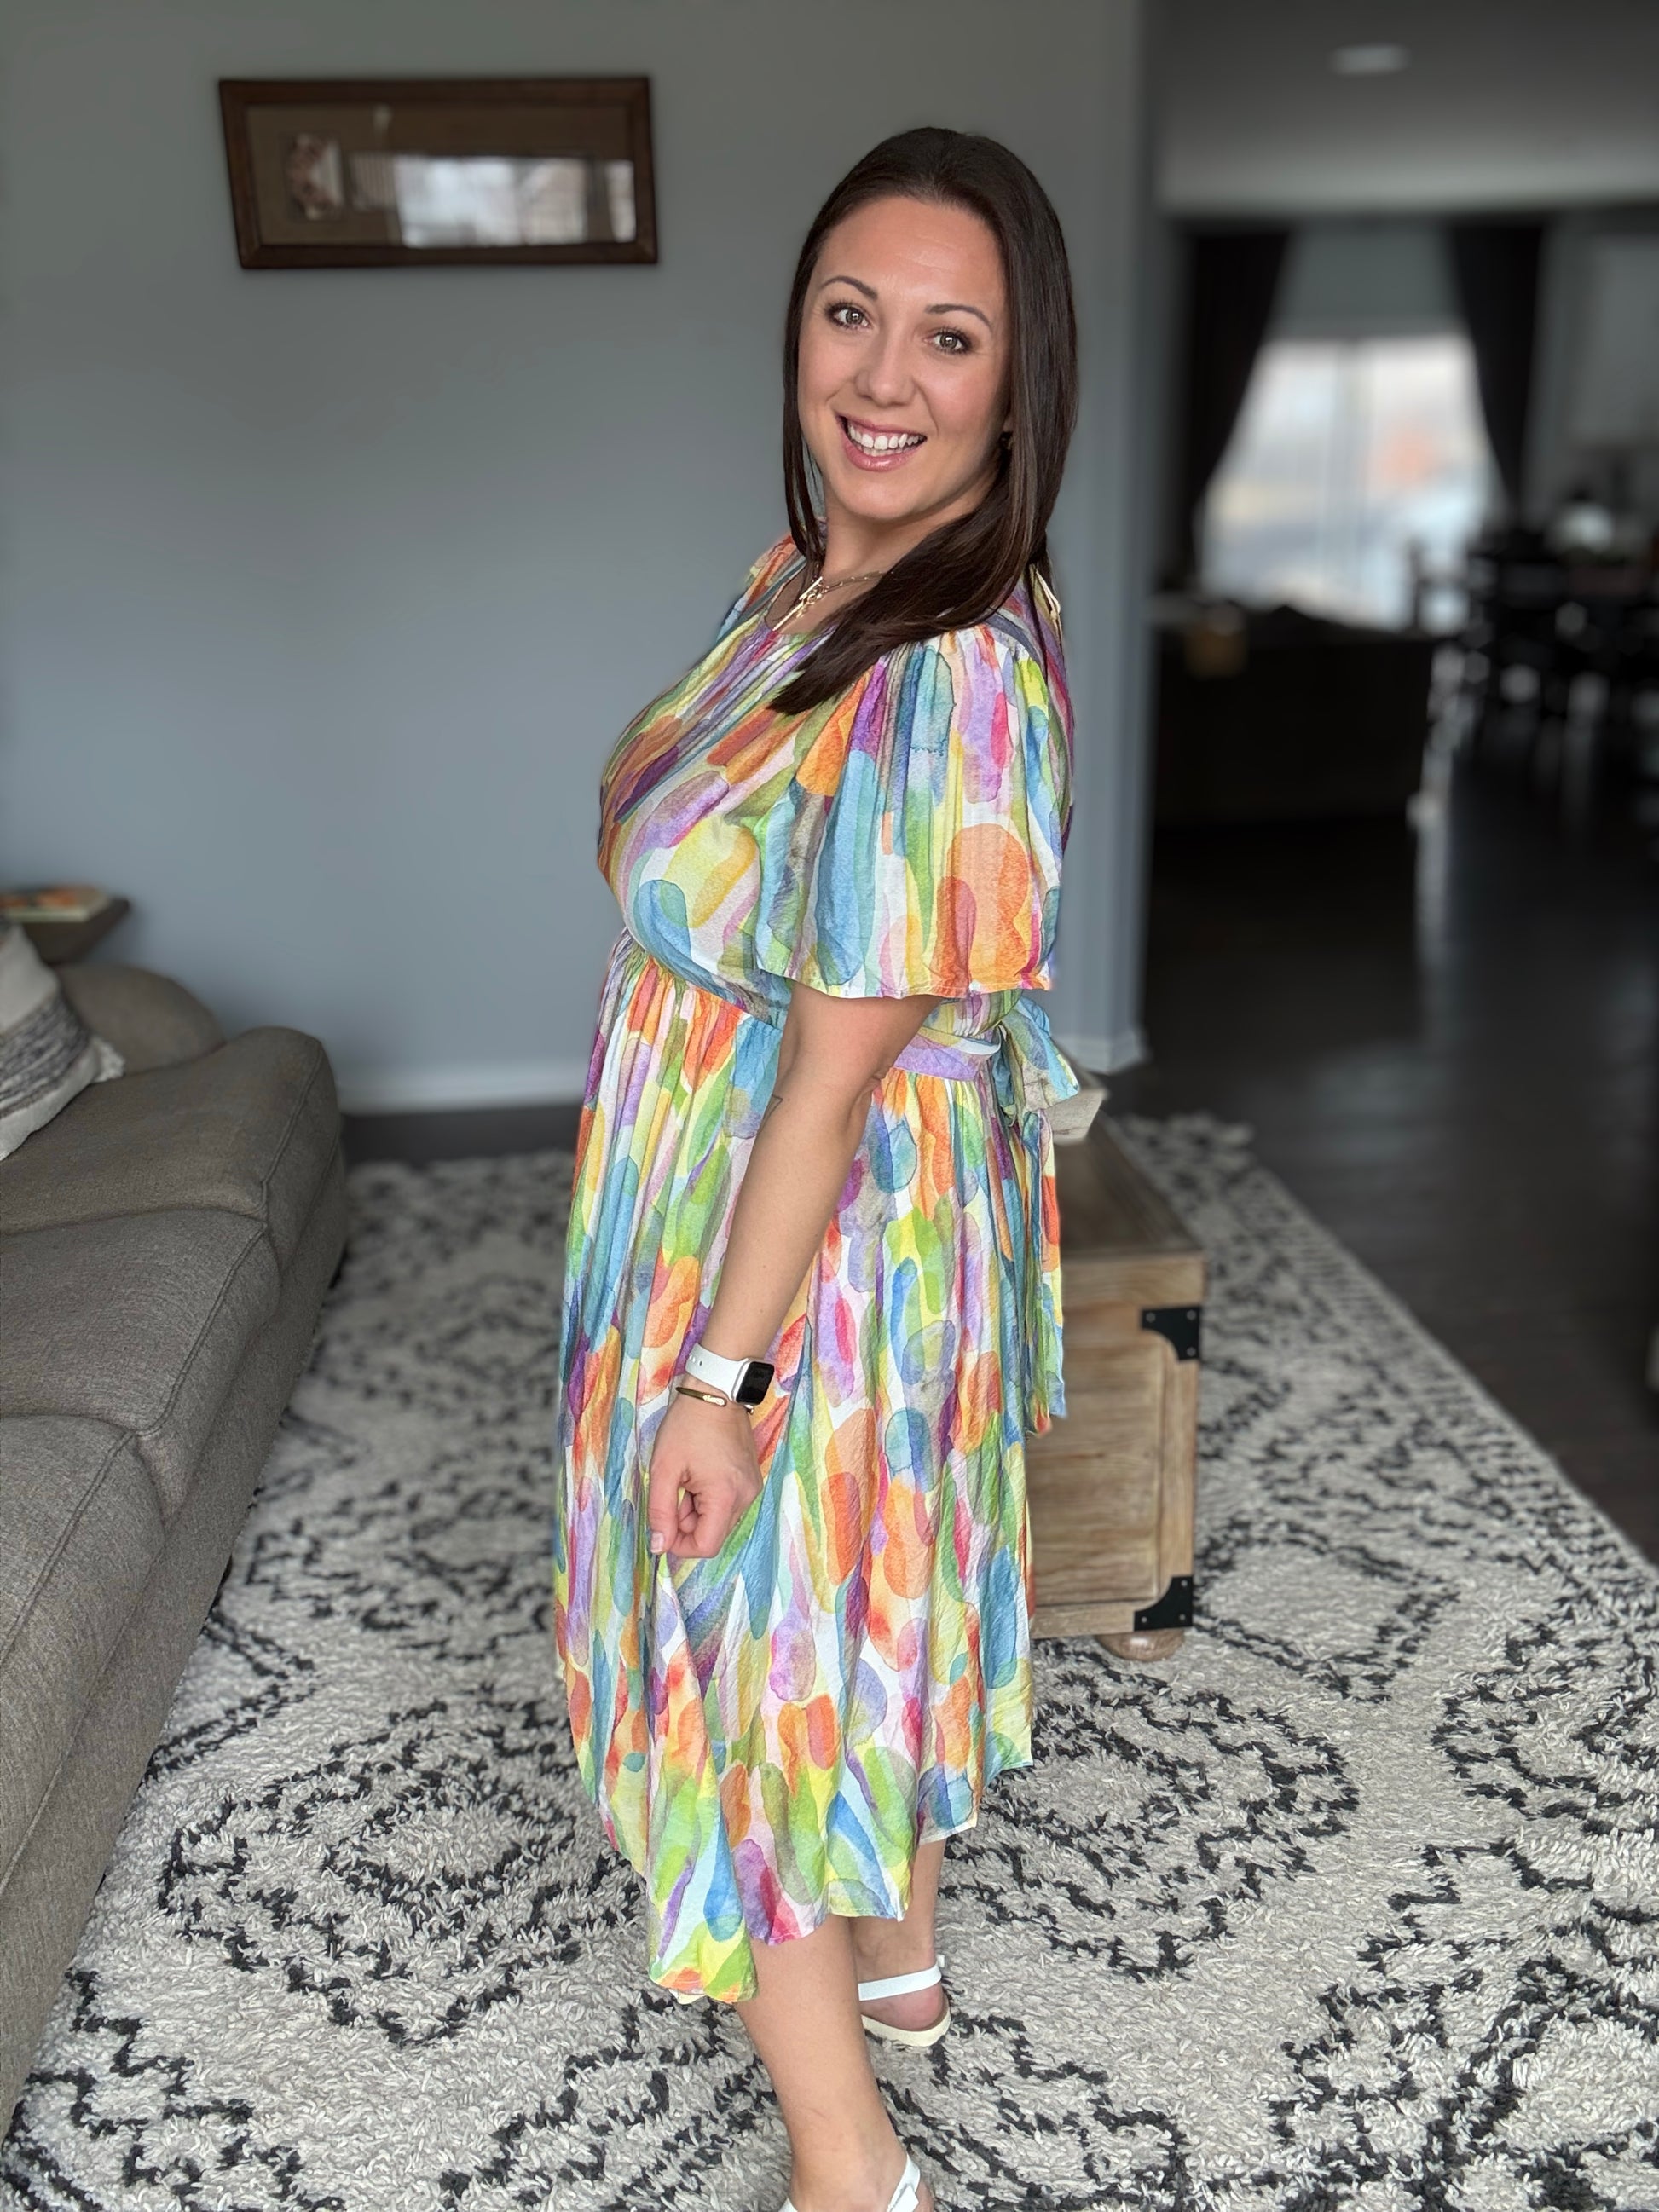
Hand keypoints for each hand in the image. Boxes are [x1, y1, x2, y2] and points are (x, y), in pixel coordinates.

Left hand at [646, 1390, 763, 1560]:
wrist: (717, 1391)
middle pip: (713, 1533)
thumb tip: (659, 1546)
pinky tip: (699, 1472)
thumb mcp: (664, 1468)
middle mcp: (746, 1497)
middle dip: (686, 1522)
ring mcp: (751, 1487)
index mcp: (726, 1497)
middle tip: (673, 1489)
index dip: (680, 1544)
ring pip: (718, 1519)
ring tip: (686, 1477)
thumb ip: (660, 1512)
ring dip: (696, 1509)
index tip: (663, 1524)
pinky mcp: (751, 1479)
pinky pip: (727, 1502)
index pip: (706, 1546)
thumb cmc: (688, 1425)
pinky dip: (709, 1497)